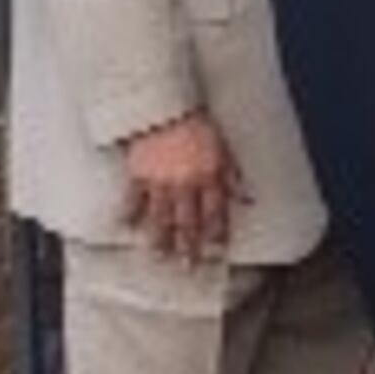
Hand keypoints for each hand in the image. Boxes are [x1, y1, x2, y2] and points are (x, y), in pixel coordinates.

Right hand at [116, 112, 237, 264]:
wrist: (164, 106)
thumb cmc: (196, 123)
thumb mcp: (224, 148)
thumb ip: (234, 176)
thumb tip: (248, 198)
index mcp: (208, 177)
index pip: (215, 214)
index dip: (216, 234)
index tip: (216, 250)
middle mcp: (184, 185)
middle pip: (187, 223)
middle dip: (189, 248)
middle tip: (188, 268)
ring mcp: (159, 183)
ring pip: (160, 219)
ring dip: (160, 240)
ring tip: (159, 256)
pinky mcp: (138, 175)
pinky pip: (132, 201)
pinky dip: (128, 216)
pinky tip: (126, 228)